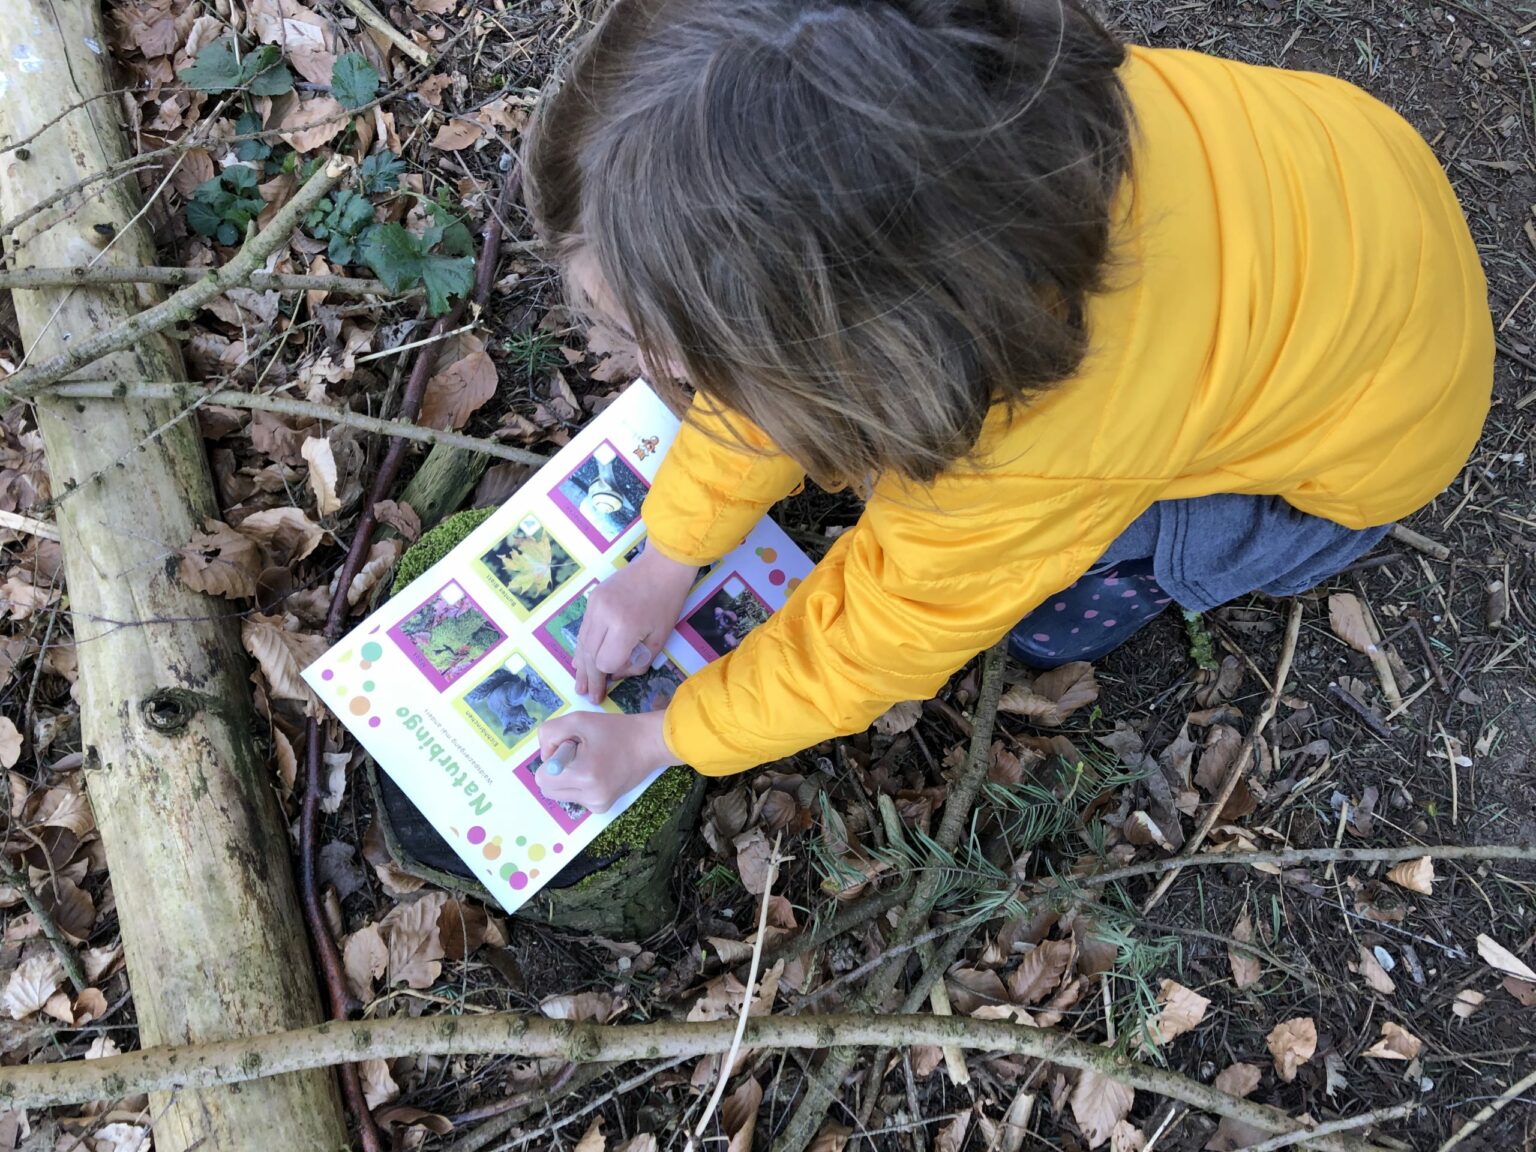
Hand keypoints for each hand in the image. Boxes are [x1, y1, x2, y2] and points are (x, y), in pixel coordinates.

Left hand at [535, 710, 675, 812]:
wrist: (648, 744)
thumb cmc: (614, 730)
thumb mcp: (578, 720)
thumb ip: (550, 733)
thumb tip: (545, 756)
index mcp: (583, 774)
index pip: (542, 778)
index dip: (551, 757)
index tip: (570, 746)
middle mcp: (590, 796)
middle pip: (547, 789)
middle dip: (555, 771)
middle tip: (578, 754)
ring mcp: (597, 805)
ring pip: (560, 794)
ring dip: (566, 778)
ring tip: (590, 762)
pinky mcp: (602, 808)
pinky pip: (575, 797)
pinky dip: (579, 785)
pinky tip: (597, 773)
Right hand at [574, 544, 696, 702]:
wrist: (662, 565)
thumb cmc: (667, 602)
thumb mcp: (660, 637)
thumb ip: (638, 660)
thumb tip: (616, 674)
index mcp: (624, 626)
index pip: (607, 662)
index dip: (612, 674)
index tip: (617, 680)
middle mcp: (603, 615)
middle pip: (590, 655)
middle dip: (591, 678)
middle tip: (591, 696)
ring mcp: (594, 605)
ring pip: (582, 643)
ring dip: (582, 666)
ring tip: (580, 685)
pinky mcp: (592, 599)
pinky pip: (584, 629)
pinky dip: (583, 647)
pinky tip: (580, 662)